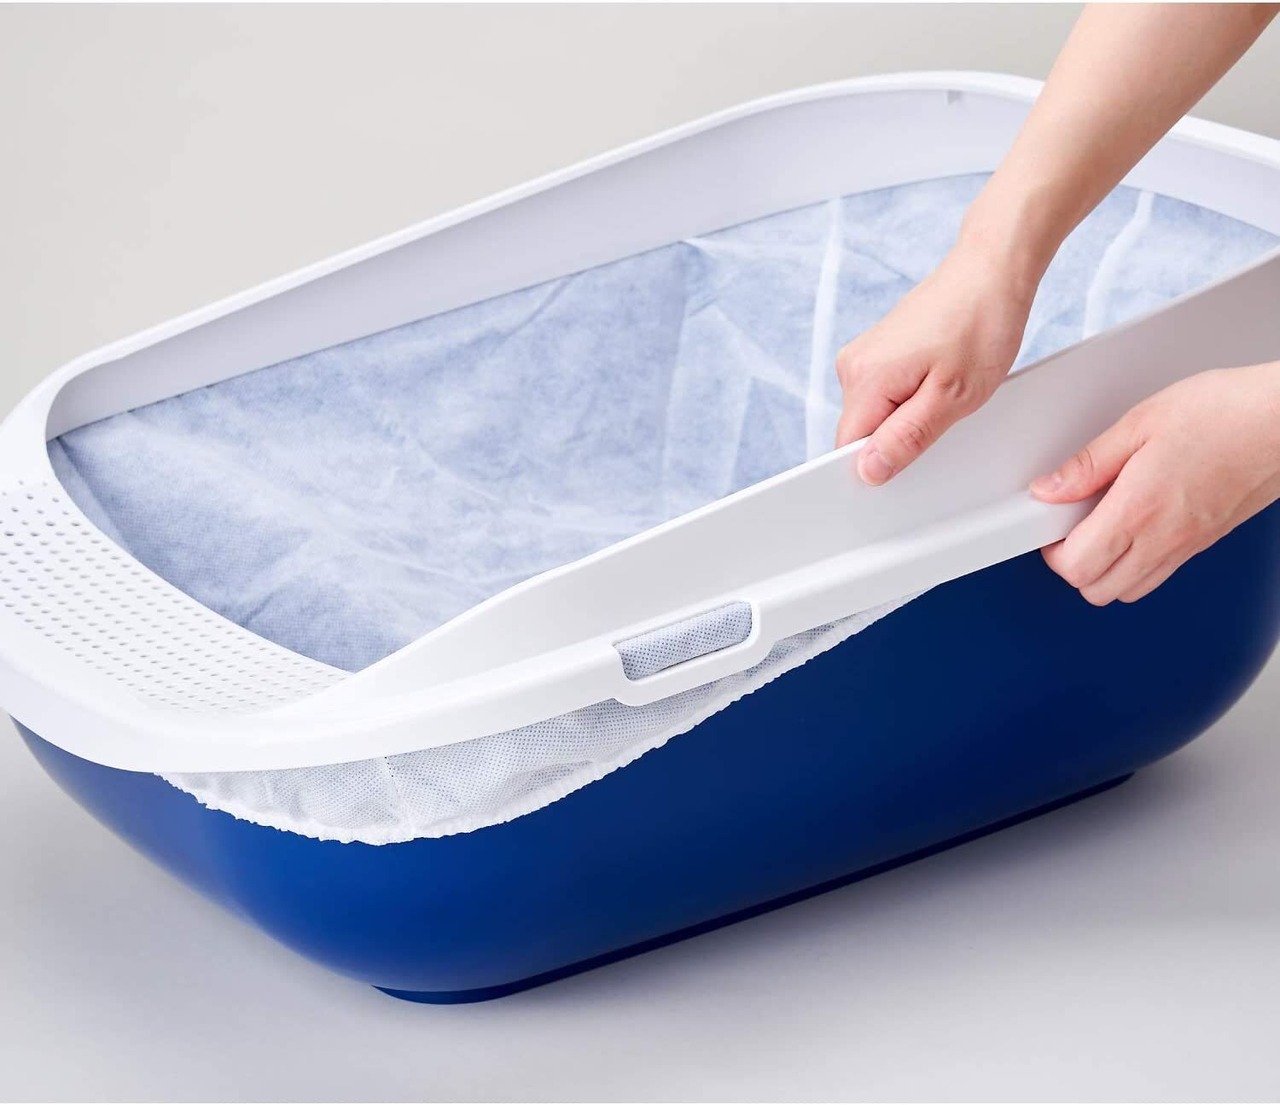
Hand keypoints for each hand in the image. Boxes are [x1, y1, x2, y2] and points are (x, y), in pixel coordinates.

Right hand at [835, 241, 1035, 484]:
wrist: (991, 271)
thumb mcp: (953, 397)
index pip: (847, 449)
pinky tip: (940, 377)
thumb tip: (868, 471)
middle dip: (899, 438)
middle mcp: (853, 366)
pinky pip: (885, 394)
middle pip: (862, 434)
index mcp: (864, 379)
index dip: (878, 464)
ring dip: (909, 415)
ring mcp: (863, 356)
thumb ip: (906, 438)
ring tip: (946, 389)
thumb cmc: (980, 325)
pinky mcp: (878, 351)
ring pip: (876, 415)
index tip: (914, 455)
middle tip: (943, 416)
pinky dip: (911, 397)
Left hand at [1031, 362, 1279, 604]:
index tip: (1052, 525)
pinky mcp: (1207, 542)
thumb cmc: (1226, 412)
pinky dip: (1137, 564)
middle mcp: (1164, 538)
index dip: (1052, 552)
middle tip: (1072, 528)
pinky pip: (1161, 574)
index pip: (1076, 566)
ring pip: (1130, 591)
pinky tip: (1137, 526)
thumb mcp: (1140, 423)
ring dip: (1106, 571)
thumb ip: (1088, 463)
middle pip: (1098, 591)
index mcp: (1139, 509)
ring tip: (1103, 528)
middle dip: (1075, 566)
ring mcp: (1189, 545)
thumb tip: (1050, 489)